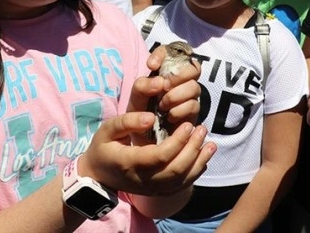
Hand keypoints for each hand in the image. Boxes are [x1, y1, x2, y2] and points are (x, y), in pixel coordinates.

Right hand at [79, 111, 215, 195]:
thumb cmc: (103, 148)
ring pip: (183, 180)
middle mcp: (143, 179)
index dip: (178, 140)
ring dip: (199, 161)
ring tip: (210, 143)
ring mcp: (152, 188)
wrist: (99, 176)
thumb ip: (127, 122)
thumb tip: (150, 118)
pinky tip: (204, 157)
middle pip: (176, 169)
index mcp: (130, 162)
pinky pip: (182, 186)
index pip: (160, 155)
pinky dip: (196, 172)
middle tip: (201, 128)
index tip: (187, 124)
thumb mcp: (106, 130)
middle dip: (193, 148)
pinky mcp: (159, 191)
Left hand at [128, 46, 201, 140]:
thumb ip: (143, 85)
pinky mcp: (193, 113)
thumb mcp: (136, 98)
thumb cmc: (139, 113)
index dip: (163, 54)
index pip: (171, 51)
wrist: (142, 138)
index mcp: (165, 72)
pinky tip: (168, 116)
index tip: (150, 66)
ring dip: (177, 95)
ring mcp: (189, 96)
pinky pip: (194, 105)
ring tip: (162, 105)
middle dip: (178, 76)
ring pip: (194, 87)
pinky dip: (179, 110)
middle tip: (164, 87)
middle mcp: (180, 82)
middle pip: (193, 67)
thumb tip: (160, 81)